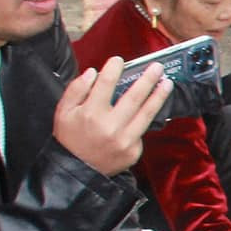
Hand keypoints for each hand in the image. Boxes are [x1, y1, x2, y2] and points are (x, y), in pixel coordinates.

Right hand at [50, 57, 165, 175]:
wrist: (78, 171)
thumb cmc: (70, 139)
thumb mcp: (63, 112)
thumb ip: (76, 89)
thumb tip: (93, 72)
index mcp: (91, 113)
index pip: (106, 83)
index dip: (114, 68)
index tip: (119, 59)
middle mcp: (110, 126)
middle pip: (134, 97)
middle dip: (148, 79)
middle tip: (157, 67)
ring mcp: (125, 140)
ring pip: (147, 113)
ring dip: (159, 96)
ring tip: (167, 83)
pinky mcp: (134, 151)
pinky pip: (141, 130)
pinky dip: (145, 119)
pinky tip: (150, 109)